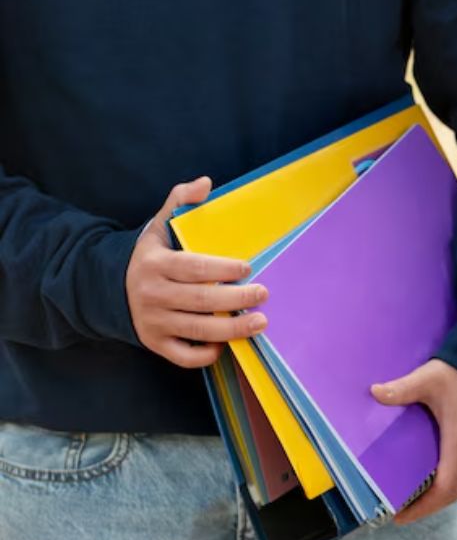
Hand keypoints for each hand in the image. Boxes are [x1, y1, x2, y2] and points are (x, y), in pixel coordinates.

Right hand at [126, 177, 267, 367]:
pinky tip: (225, 344)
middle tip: (263, 294)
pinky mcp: (155, 343)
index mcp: (155, 265)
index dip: (223, 268)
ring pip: (197, 329)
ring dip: (231, 329)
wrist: (109, 288)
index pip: (194, 268)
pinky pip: (183, 355)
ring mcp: (153, 322)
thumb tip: (205, 183)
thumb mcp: (157, 224)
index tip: (248, 267)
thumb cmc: (150, 255)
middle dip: (236, 299)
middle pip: (201, 300)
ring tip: (260, 322)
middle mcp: (152, 295)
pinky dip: (205, 354)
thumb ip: (179, 201)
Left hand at [372, 359, 456, 525]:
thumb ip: (402, 389)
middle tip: (408, 507)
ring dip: (449, 493)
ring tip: (428, 493)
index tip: (400, 516)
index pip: (443, 491)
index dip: (421, 508)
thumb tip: (373, 392)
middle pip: (456, 493)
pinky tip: (453, 471)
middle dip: (432, 504)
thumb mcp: (431, 378)